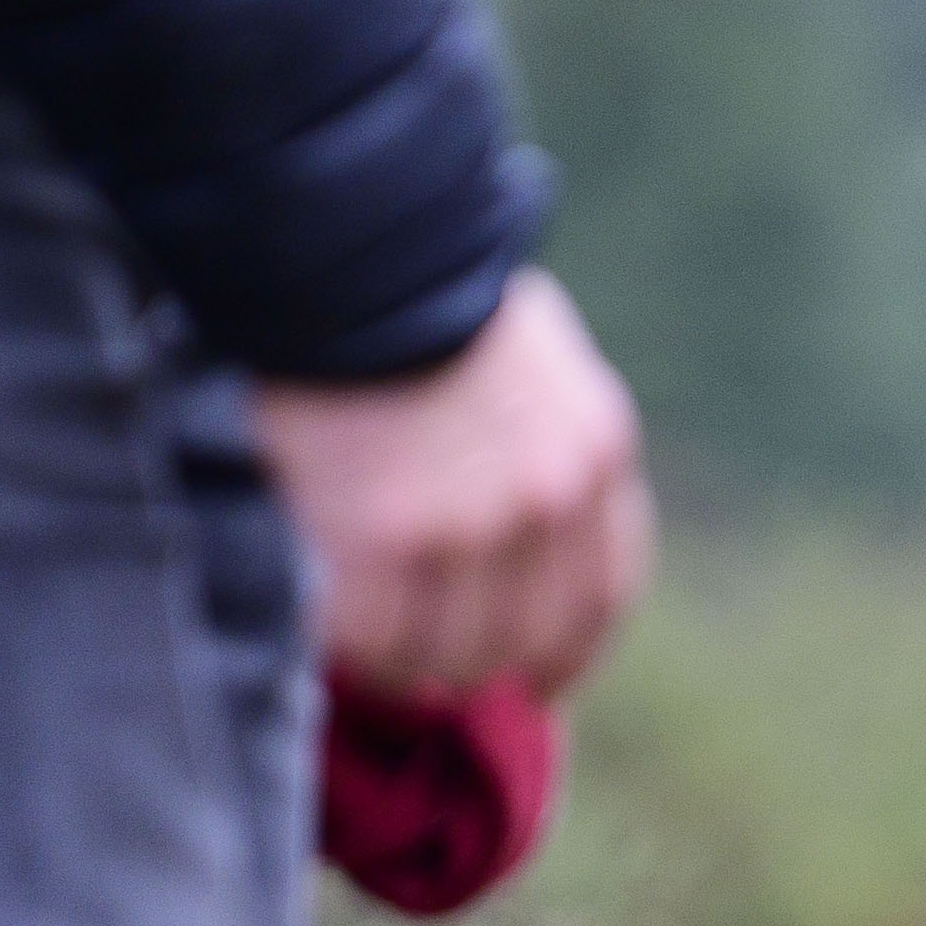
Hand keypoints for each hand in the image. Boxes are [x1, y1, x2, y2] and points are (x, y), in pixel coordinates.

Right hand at [249, 271, 654, 699]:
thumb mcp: (526, 353)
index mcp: (595, 447)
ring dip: (401, 661)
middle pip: (518, 641)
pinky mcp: (383, 541)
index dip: (564, 652)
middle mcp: (547, 497)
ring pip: (440, 655)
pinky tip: (325, 618)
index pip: (600, 594)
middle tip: (420, 658)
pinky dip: (346, 644)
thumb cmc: (413, 287)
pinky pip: (371, 640)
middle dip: (469, 664)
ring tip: (362, 632)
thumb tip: (527, 541)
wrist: (336, 244)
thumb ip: (542, 441)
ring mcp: (467, 524)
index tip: (537, 681)